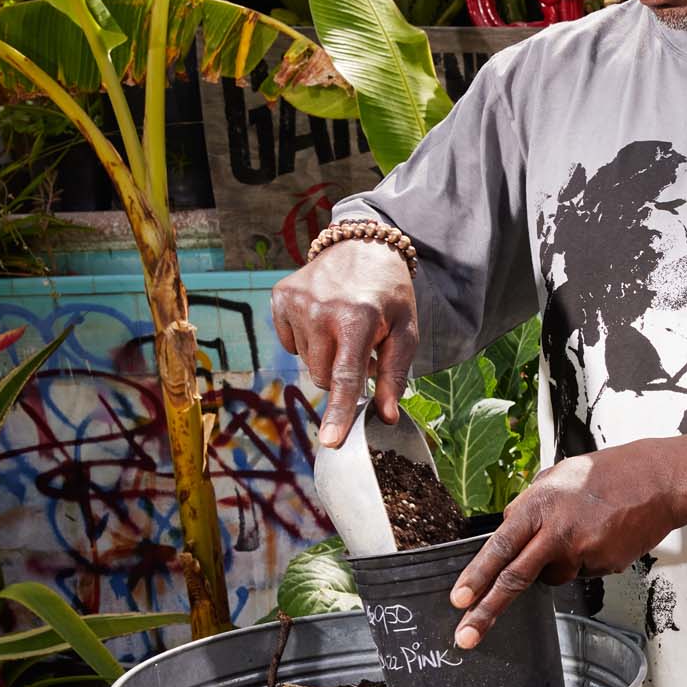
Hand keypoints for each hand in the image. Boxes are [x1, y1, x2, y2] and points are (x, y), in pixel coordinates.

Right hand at [270, 242, 417, 446]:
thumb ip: (395, 375)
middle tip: (359, 350)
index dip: (339, 413)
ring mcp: (297, 302)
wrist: (363, 245)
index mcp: (359, 319)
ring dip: (325, 355)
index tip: (331, 441)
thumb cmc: (389, 295)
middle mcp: (322, 310)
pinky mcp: (280, 296)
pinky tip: (323, 318)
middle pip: (322, 376)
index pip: (345, 377)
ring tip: (343, 328)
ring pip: (306, 361)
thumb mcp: (405, 332)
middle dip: (340, 376)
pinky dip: (306, 340)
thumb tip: (386, 416)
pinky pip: (289, 343)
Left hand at [450, 442, 679, 648]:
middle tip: (466, 636)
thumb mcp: (556, 477)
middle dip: (487, 611)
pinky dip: (585, 559)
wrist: (658, 481)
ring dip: (556, 563)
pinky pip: (581, 572)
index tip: (459, 600)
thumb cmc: (608, 474)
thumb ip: (529, 505)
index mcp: (539, 506)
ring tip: (581, 530)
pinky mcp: (603, 566)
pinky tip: (601, 536)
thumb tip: (507, 529)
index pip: (500, 547)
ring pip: (552, 576)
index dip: (477, 576)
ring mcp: (582, 552)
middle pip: (515, 578)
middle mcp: (557, 532)